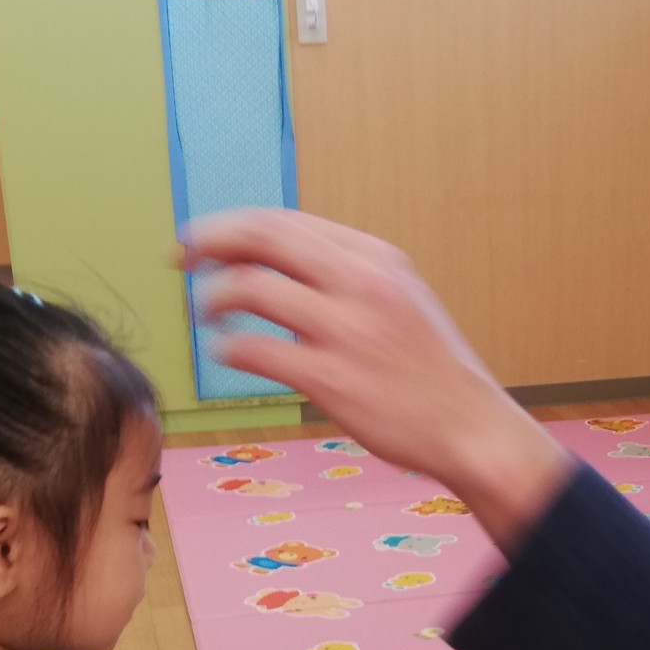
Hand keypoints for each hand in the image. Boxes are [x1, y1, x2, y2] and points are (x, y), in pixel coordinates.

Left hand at [181, 210, 572, 551]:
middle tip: (179, 256)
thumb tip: (279, 259)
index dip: (231, 225)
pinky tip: (227, 352)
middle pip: (262, 238)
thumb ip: (348, 275)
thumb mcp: (401, 298)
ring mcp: (347, 331)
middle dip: (209, 241)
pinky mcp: (333, 380)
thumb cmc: (431, 370)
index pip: (285, 222)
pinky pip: (257, 351)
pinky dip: (230, 347)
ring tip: (208, 313)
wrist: (470, 427)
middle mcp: (361, 283)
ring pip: (251, 289)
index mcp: (376, 257)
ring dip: (214, 298)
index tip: (203, 239)